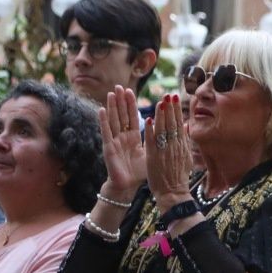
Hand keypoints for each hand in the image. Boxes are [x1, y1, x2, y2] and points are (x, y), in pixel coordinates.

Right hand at [98, 87, 147, 201]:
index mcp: (133, 137)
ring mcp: (114, 141)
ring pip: (113, 120)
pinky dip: (103, 121)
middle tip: (119, 86)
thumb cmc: (140, 171)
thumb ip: (157, 139)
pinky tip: (101, 109)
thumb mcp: (151, 152)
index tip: (131, 90)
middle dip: (120, 101)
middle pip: (121, 115)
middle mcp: (123, 137)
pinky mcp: (108, 148)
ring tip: (111, 93)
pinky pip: (106, 132)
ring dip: (112, 106)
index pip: (132, 117)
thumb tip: (170, 128)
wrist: (128, 186)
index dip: (131, 104)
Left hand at [146, 93, 192, 210]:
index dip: (176, 111)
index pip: (179, 124)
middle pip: (172, 124)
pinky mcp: (154, 157)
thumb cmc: (178, 177)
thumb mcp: (186, 157)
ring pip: (162, 130)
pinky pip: (152, 141)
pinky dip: (150, 131)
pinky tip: (148, 120)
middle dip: (170, 109)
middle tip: (168, 95)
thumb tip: (185, 127)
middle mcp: (174, 147)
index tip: (174, 99)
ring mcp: (164, 152)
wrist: (173, 193)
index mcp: (182, 146)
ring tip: (160, 102)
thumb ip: (184, 141)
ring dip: (161, 115)